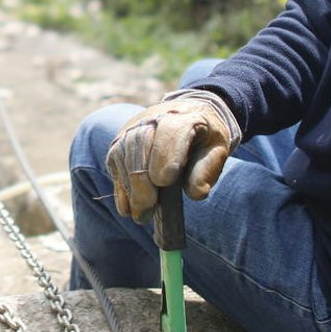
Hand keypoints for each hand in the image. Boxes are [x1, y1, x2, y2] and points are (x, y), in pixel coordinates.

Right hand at [102, 93, 231, 220]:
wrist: (183, 116)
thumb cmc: (202, 139)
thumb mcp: (216, 150)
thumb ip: (207, 170)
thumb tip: (197, 193)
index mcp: (183, 116)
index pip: (171, 131)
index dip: (165, 156)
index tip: (164, 182)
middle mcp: (152, 118)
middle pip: (140, 146)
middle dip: (141, 182)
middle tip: (147, 211)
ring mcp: (131, 130)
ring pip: (123, 157)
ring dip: (130, 190)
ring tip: (141, 215)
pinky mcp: (118, 144)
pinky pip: (114, 166)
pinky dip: (121, 189)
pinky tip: (130, 207)